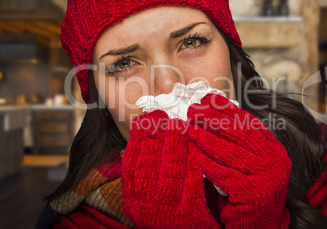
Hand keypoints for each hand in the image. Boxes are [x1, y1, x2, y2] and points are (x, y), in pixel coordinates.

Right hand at [121, 110, 218, 227]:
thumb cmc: (164, 212)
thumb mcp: (146, 197)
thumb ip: (143, 172)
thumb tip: (145, 134)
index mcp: (132, 199)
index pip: (130, 163)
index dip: (136, 138)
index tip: (143, 119)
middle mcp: (146, 205)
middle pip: (148, 164)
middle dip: (155, 136)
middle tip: (162, 116)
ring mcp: (168, 209)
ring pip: (170, 169)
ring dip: (174, 143)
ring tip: (178, 124)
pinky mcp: (189, 212)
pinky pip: (191, 179)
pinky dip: (192, 159)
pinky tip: (194, 144)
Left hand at [187, 94, 291, 227]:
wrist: (260, 225)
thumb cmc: (249, 191)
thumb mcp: (250, 162)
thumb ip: (239, 142)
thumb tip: (214, 112)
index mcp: (274, 149)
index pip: (249, 123)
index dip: (228, 109)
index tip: (208, 99)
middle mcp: (275, 160)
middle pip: (240, 133)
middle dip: (214, 119)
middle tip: (194, 110)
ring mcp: (267, 177)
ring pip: (230, 151)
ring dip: (206, 138)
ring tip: (188, 128)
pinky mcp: (253, 193)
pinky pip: (223, 173)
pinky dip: (206, 162)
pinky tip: (193, 152)